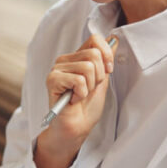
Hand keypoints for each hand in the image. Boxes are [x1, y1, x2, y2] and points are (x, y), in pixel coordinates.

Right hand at [35, 35, 116, 167]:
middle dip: (99, 76)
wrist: (77, 128)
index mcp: (77, 58)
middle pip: (94, 53)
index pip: (94, 39)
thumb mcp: (102, 80)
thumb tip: (114, 39)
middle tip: (89, 89)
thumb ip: (106, 61)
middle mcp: (65, 60)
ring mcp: (57, 69)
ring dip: (90, 86)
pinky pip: (78, 79)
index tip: (108, 71)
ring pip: (88, 67)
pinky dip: (81, 93)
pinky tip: (73, 99)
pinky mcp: (52, 80)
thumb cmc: (87, 108)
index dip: (107, 54)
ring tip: (80, 95)